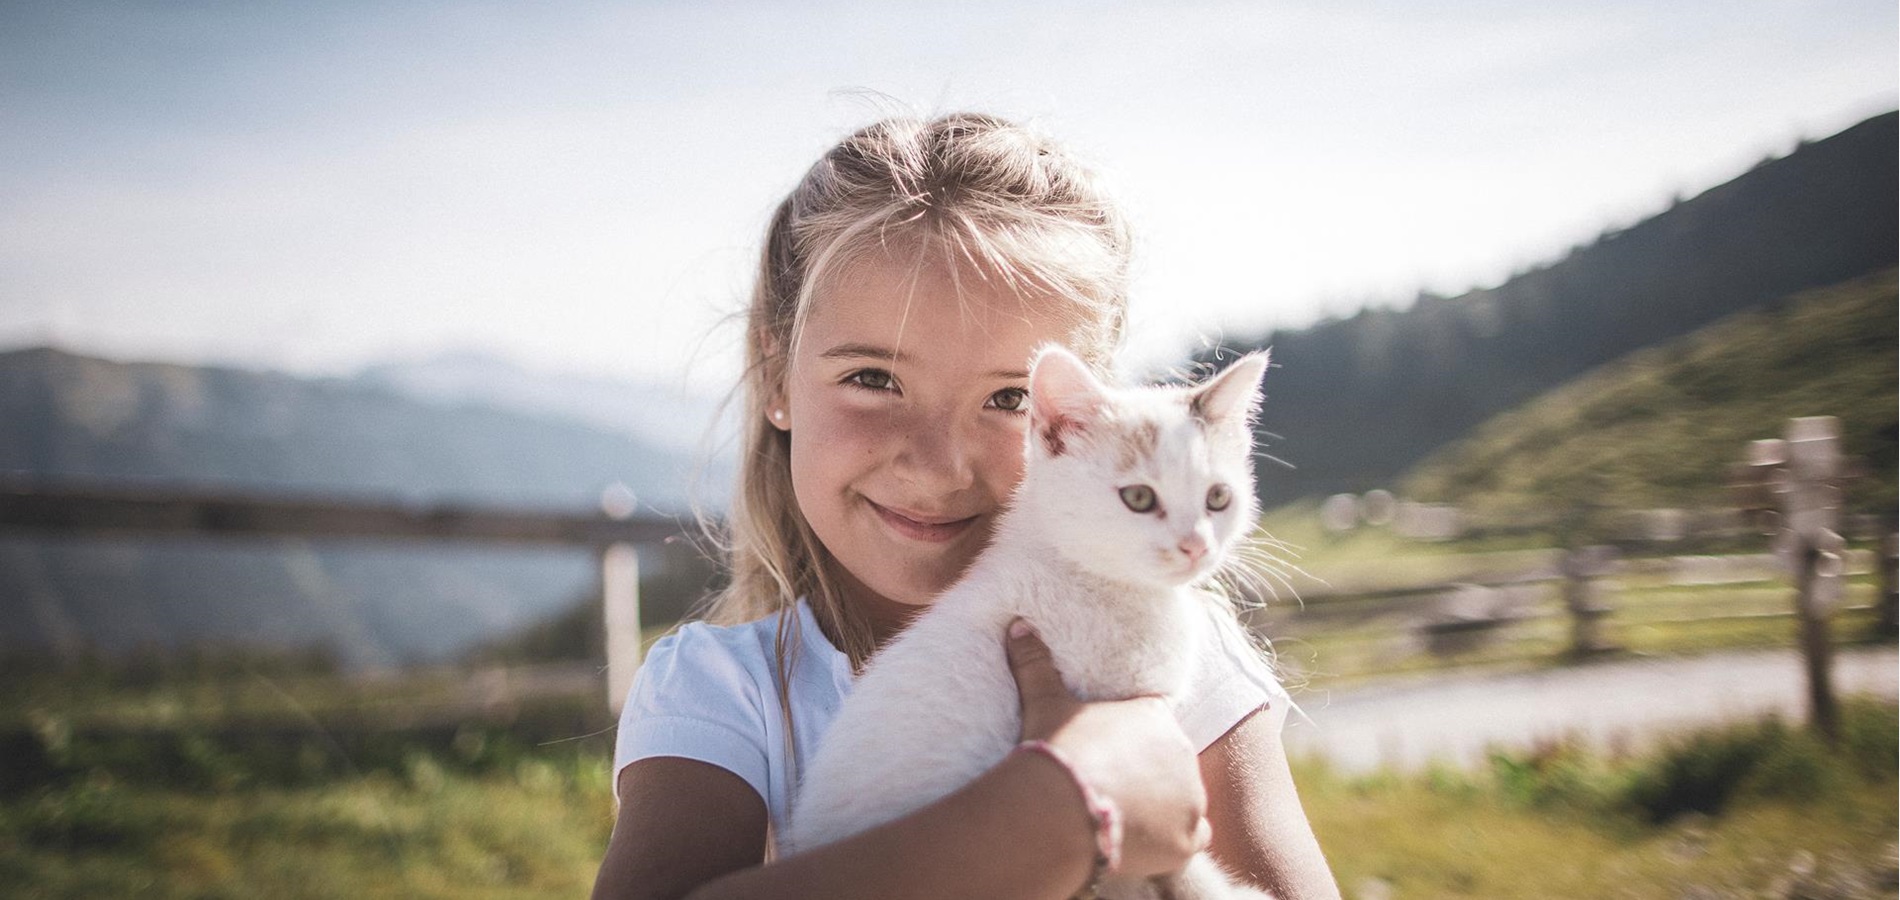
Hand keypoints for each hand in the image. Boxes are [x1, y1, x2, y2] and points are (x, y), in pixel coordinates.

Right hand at [1004, 618, 1208, 878]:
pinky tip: (1144, 845)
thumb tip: (1017, 625)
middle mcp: (1182, 754)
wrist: (1061, 810)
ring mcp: (1189, 798)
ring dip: (1164, 810)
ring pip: (1186, 802)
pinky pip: (1193, 840)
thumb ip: (1036, 664)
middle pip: (1172, 765)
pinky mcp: (1186, 838)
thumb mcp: (1045, 704)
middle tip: (1113, 790)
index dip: (1136, 740)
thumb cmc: (1057, 752)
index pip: (1157, 722)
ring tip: (1125, 820)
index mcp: (1155, 717)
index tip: (1116, 754)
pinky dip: (1173, 843)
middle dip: (1149, 777)